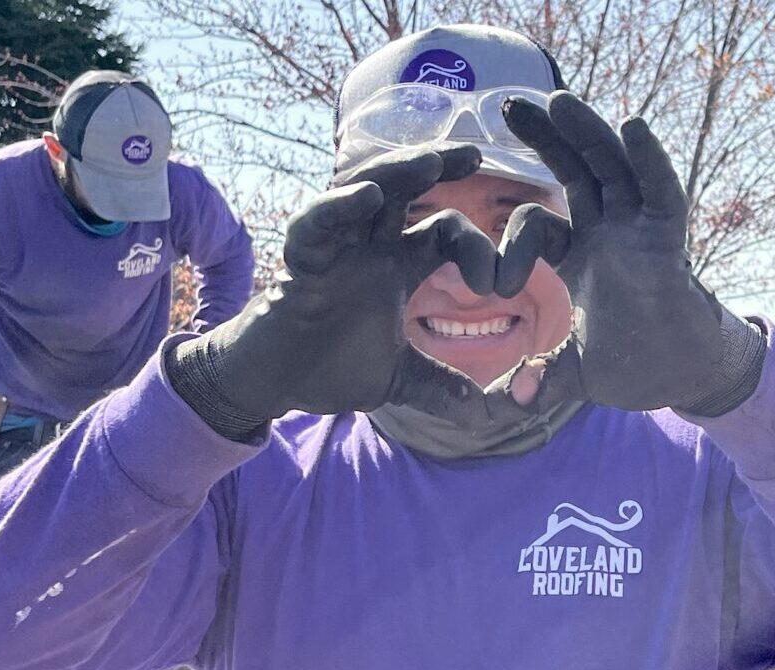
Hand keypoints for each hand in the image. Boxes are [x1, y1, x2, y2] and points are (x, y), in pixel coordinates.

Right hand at [166, 145, 501, 433]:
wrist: (276, 384)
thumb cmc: (331, 368)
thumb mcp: (400, 381)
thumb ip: (441, 388)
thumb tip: (484, 411)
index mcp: (397, 267)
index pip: (442, 233)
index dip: (474, 246)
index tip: (497, 282)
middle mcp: (369, 248)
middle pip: (405, 191)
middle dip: (437, 167)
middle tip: (474, 152)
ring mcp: (334, 250)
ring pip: (365, 191)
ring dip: (397, 173)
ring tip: (432, 161)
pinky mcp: (300, 262)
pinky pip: (316, 224)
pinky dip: (339, 208)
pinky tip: (367, 196)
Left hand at [495, 93, 766, 415]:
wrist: (683, 381)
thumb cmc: (636, 366)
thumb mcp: (574, 373)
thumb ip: (540, 378)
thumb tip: (507, 400)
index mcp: (581, 256)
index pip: (539, 224)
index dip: (514, 236)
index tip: (496, 281)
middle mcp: (608, 234)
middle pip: (575, 172)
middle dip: (546, 138)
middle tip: (509, 105)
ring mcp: (639, 234)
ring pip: (613, 169)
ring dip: (588, 133)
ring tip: (558, 99)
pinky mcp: (669, 243)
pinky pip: (662, 195)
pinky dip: (649, 161)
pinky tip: (632, 126)